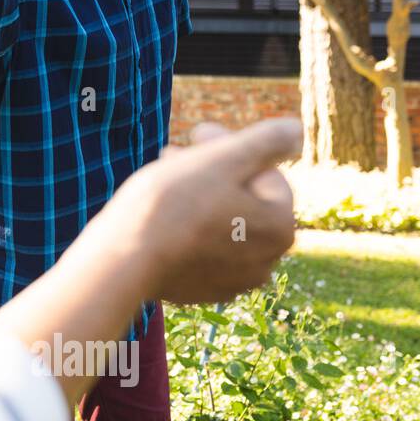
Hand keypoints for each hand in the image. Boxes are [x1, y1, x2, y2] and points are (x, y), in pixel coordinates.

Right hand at [84, 118, 301, 303]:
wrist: (123, 260)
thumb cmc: (170, 204)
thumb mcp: (220, 160)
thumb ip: (265, 141)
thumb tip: (295, 129)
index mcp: (280, 226)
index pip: (263, 171)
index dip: (228, 146)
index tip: (195, 135)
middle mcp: (266, 260)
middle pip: (244, 200)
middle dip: (212, 173)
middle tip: (172, 154)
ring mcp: (235, 281)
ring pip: (223, 225)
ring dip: (201, 200)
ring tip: (165, 183)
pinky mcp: (204, 292)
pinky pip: (204, 251)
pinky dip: (190, 231)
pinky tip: (163, 219)